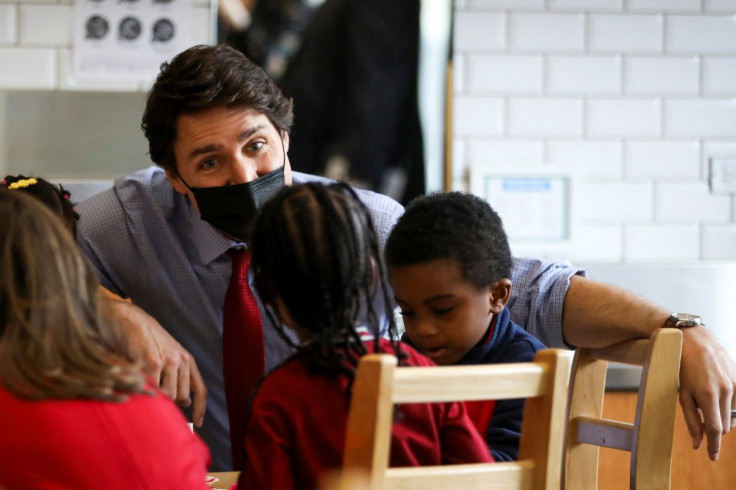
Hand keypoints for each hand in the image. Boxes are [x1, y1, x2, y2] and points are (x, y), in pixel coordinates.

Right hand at [107, 299, 207, 426]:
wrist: (130, 318)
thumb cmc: (147, 340)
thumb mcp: (169, 353)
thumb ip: (178, 376)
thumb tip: (185, 403)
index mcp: (187, 360)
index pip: (200, 390)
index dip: (200, 408)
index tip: (197, 424)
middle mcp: (179, 360)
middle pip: (178, 397)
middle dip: (166, 403)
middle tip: (150, 401)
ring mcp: (164, 361)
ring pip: (164, 395)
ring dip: (152, 398)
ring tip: (138, 390)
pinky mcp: (148, 361)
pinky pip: (148, 387)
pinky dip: (141, 392)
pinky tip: (132, 388)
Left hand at [678, 326, 735, 460]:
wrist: (694, 340)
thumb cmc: (683, 367)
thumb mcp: (682, 394)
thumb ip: (692, 419)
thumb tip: (697, 444)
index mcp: (708, 395)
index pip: (716, 429)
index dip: (715, 446)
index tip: (712, 457)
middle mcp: (725, 390)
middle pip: (725, 424)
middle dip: (714, 430)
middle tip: (703, 424)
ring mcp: (735, 384)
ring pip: (731, 414)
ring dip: (720, 416)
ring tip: (705, 402)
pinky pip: (735, 400)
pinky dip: (726, 404)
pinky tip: (715, 393)